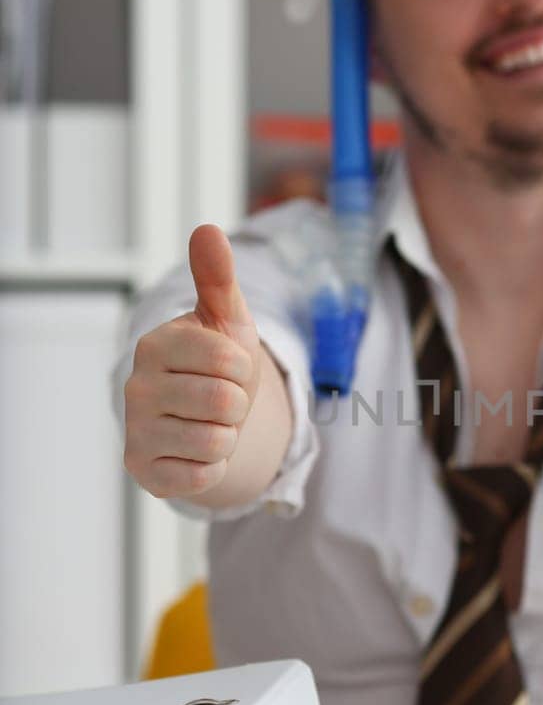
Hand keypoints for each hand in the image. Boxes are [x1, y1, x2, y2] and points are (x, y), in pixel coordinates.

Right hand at [123, 226, 261, 499]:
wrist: (206, 418)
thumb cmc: (218, 364)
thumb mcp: (226, 320)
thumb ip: (218, 278)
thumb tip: (207, 229)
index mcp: (157, 344)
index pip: (231, 360)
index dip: (245, 370)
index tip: (229, 369)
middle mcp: (136, 386)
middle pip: (226, 403)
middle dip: (238, 405)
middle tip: (221, 400)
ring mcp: (135, 430)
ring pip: (217, 441)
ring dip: (227, 437)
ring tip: (209, 423)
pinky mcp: (143, 470)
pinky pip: (202, 475)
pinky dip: (213, 467)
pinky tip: (196, 452)